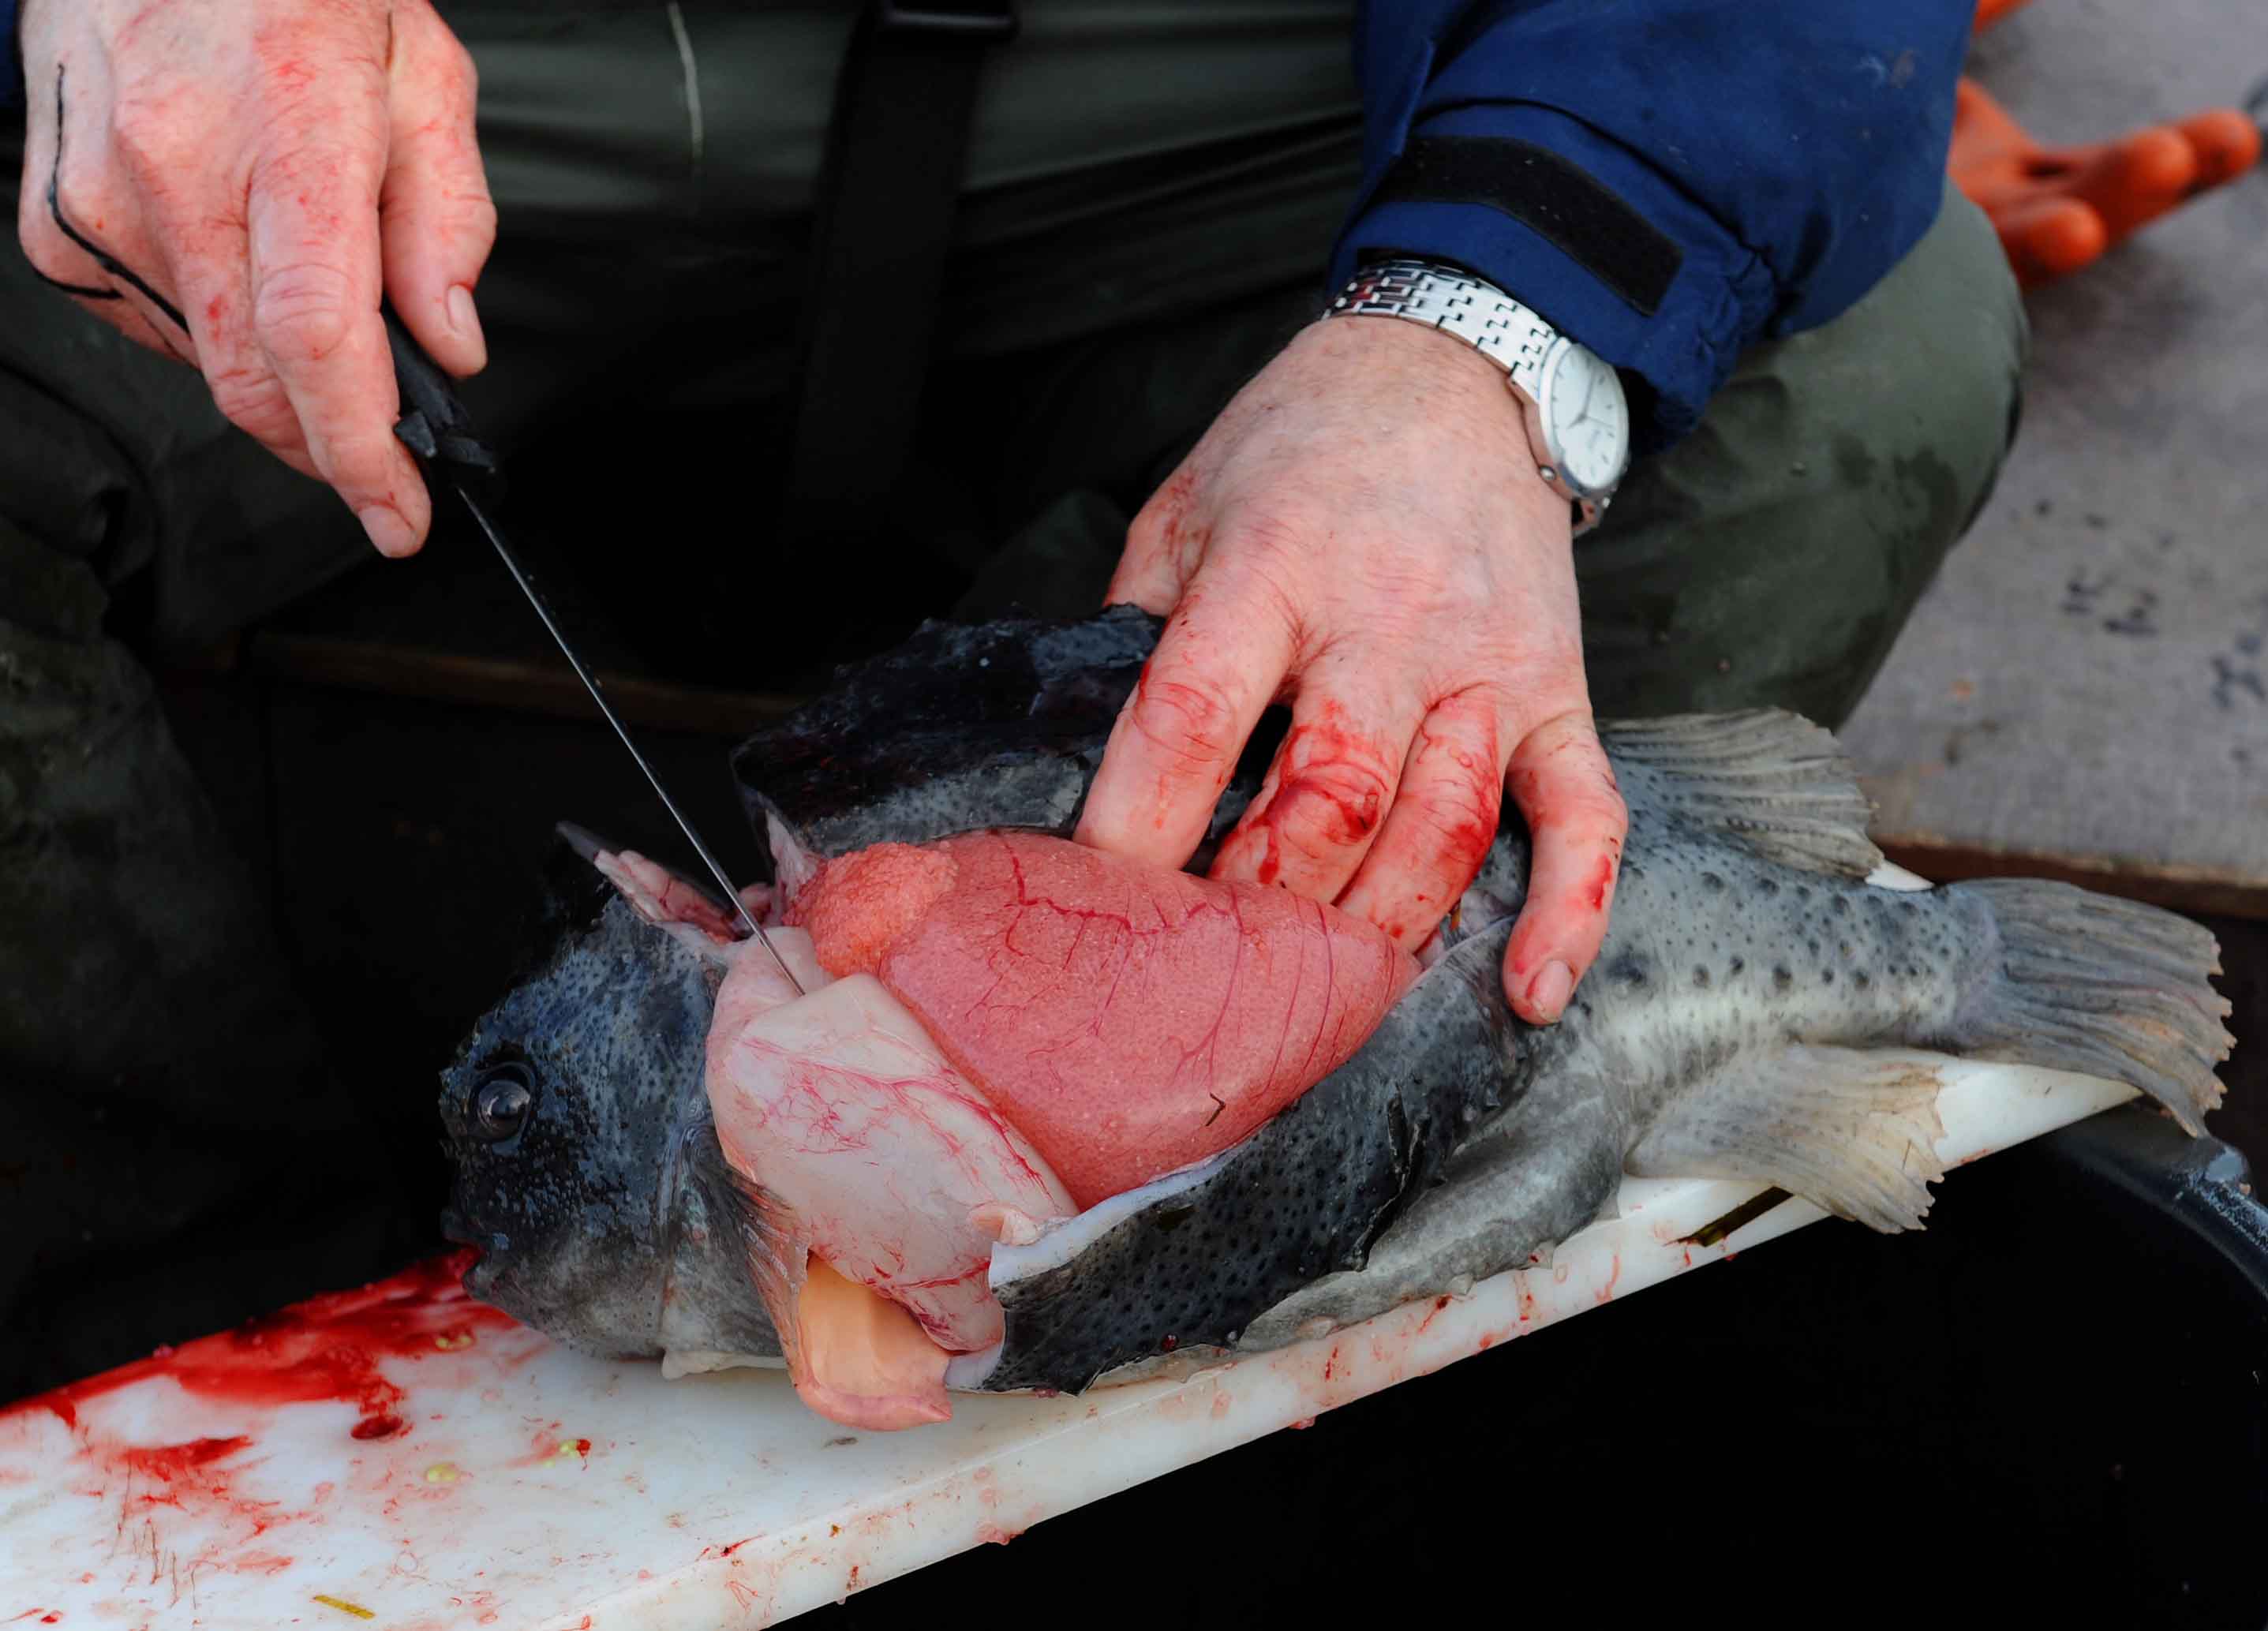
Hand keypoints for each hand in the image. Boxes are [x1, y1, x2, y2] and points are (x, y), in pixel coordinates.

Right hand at [15, 0, 495, 556]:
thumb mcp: (421, 72)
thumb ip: (447, 218)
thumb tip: (448, 347)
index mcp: (284, 127)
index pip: (317, 335)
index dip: (361, 449)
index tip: (401, 515)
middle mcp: (172, 171)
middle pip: (255, 383)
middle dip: (331, 444)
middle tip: (387, 446)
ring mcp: (97, 202)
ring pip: (209, 365)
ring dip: (278, 367)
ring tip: (299, 264)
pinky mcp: (55, 229)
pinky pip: (157, 328)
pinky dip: (216, 326)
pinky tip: (232, 249)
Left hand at [1075, 316, 1627, 1023]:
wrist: (1456, 366)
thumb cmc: (1300, 450)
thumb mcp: (1184, 506)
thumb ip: (1137, 630)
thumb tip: (1083, 771)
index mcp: (1271, 567)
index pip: (1194, 712)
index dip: (1140, 822)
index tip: (1097, 901)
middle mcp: (1386, 621)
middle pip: (1331, 794)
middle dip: (1263, 903)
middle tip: (1207, 976)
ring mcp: (1486, 664)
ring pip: (1445, 826)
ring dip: (1379, 929)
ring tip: (1321, 1000)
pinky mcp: (1558, 693)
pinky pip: (1587, 816)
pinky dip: (1569, 912)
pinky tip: (1527, 990)